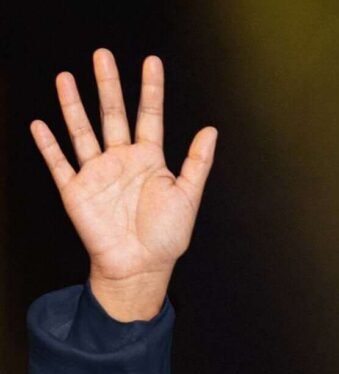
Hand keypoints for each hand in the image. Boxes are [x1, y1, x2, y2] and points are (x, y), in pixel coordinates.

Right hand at [29, 48, 215, 284]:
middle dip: (108, 85)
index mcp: (150, 161)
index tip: (151, 61)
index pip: (150, 117)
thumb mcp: (188, 197)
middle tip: (103, 54)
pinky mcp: (77, 191)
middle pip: (113, 115)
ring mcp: (98, 173)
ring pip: (83, 131)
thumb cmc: (167, 236)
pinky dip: (48, 146)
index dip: (151, 90)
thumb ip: (198, 163)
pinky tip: (40, 124)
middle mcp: (122, 161)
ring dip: (74, 105)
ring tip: (66, 77)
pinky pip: (60, 164)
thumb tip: (211, 130)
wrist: (142, 266)